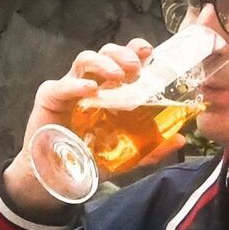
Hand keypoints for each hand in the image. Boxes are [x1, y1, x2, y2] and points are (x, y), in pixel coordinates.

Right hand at [10, 40, 153, 169]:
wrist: (56, 178)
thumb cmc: (89, 159)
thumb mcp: (126, 155)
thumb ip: (151, 148)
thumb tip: (179, 138)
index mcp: (110, 90)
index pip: (124, 61)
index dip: (135, 51)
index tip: (149, 52)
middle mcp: (90, 83)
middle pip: (106, 54)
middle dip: (122, 54)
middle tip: (135, 67)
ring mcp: (69, 89)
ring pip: (84, 60)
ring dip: (103, 62)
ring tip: (117, 74)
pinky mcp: (49, 99)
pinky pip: (59, 86)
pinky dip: (75, 84)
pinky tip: (89, 89)